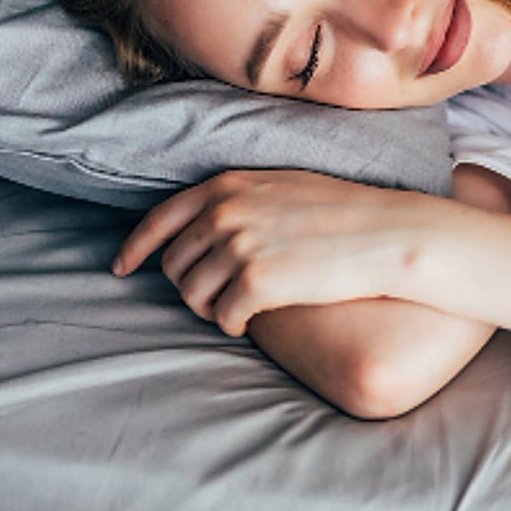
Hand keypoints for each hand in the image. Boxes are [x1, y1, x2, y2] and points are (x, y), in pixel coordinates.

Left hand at [113, 169, 438, 335]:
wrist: (388, 234)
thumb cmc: (343, 212)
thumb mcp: (281, 186)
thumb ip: (237, 199)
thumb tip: (202, 225)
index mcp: (227, 186)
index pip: (160, 218)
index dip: (136, 247)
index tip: (123, 267)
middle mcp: (224, 212)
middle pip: (173, 265)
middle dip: (190, 286)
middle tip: (221, 296)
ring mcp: (238, 246)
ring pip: (192, 296)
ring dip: (212, 308)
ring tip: (243, 305)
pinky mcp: (255, 282)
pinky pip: (222, 318)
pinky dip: (234, 323)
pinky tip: (258, 315)